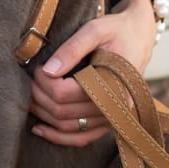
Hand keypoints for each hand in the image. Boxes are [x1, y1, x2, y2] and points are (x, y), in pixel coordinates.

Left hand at [30, 0, 156, 146]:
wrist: (139, 37)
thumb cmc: (117, 30)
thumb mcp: (95, 29)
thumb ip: (71, 48)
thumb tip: (47, 70)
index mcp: (113, 83)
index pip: (64, 93)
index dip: (43, 82)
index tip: (37, 68)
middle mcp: (115, 107)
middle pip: (62, 112)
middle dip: (39, 96)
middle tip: (30, 79)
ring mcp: (112, 118)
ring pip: (67, 127)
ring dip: (43, 115)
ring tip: (29, 97)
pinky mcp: (108, 123)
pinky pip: (81, 138)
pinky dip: (58, 137)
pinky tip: (39, 128)